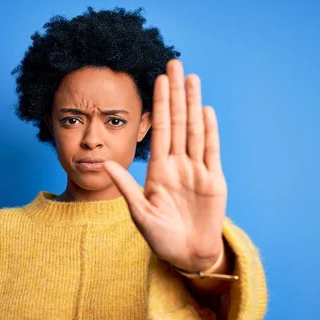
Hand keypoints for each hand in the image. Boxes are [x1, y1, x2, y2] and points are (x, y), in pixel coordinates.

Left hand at [104, 59, 227, 271]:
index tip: (157, 80)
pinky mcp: (214, 181)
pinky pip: (211, 151)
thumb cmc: (161, 237)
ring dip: (194, 104)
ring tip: (192, 78)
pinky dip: (209, 131)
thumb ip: (126, 186)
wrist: (187, 255)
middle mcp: (178, 165)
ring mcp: (197, 171)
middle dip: (176, 94)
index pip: (160, 130)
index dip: (159, 105)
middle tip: (175, 64)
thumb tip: (104, 164)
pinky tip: (206, 110)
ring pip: (195, 130)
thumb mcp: (139, 212)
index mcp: (159, 170)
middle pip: (178, 122)